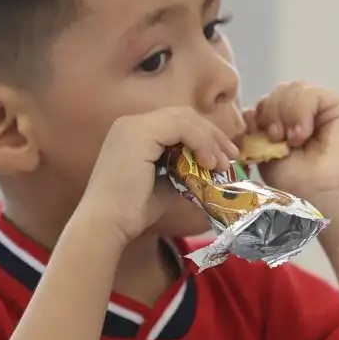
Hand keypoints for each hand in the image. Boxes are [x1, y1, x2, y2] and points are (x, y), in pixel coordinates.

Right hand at [77, 107, 237, 242]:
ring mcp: (134, 125)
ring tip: (222, 164)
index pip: (177, 123)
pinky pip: (182, 127)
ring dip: (210, 140)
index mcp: (134, 133)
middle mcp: (131, 123)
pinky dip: (201, 142)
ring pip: (185, 118)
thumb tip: (210, 170)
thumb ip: (184, 171)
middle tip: (231, 157)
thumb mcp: (165, 185)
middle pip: (184, 116)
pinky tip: (209, 162)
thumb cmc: (132, 211)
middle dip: (212, 134)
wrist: (107, 223)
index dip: (204, 136)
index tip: (223, 158)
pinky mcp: (140, 133)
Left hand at [249, 82, 338, 205]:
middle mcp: (304, 113)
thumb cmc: (296, 182)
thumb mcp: (266, 153)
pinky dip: (301, 112)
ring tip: (293, 140)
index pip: (266, 102)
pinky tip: (303, 134)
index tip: (260, 136)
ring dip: (286, 113)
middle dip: (271, 112)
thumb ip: (257, 129)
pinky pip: (310, 93)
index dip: (259, 114)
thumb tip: (249, 110)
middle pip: (279, 91)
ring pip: (293, 88)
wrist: (322, 195)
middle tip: (277, 138)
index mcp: (286, 124)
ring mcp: (322, 108)